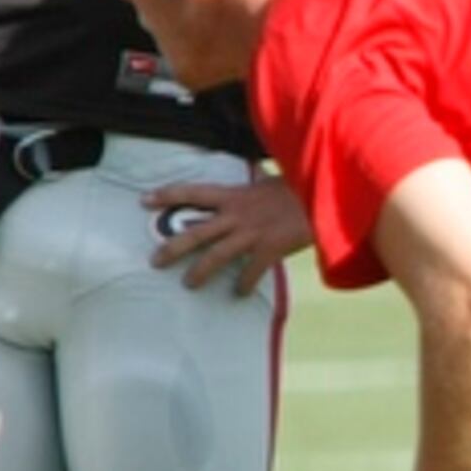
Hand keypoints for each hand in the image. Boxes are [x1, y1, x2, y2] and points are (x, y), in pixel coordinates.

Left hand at [147, 175, 312, 295]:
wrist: (326, 192)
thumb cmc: (302, 184)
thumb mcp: (273, 181)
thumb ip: (258, 184)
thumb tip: (257, 177)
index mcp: (235, 195)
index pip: (193, 192)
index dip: (167, 195)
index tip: (144, 200)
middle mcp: (237, 214)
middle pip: (195, 232)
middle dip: (172, 247)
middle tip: (154, 261)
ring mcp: (252, 232)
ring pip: (216, 255)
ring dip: (199, 271)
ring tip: (188, 284)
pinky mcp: (270, 248)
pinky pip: (252, 271)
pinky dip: (244, 284)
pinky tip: (239, 294)